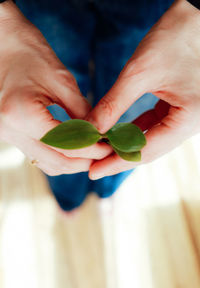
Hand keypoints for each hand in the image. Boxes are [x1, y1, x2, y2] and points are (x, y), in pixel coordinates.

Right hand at [0, 1, 111, 175]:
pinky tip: (75, 149)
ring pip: (47, 163)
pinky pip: (39, 154)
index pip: (65, 147)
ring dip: (72, 162)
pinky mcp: (12, 134)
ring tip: (93, 152)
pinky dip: (59, 156)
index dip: (91, 150)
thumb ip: (81, 112)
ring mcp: (9, 135)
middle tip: (104, 153)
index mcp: (23, 115)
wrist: (4, 45)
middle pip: (56, 162)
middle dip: (83, 161)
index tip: (109, 148)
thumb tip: (99, 135)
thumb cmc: (31, 54)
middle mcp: (11, 131)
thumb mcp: (62, 81)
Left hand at [85, 0, 199, 179]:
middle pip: (148, 150)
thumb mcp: (139, 73)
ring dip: (124, 145)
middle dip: (119, 157)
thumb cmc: (174, 38)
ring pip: (149, 140)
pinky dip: (133, 131)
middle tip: (93, 166)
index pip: (146, 151)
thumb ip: (113, 104)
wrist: (194, 18)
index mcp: (188, 119)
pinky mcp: (177, 109)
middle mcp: (189, 124)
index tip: (93, 172)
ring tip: (100, 151)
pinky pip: (153, 126)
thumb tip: (89, 130)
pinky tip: (114, 134)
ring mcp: (184, 118)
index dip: (116, 162)